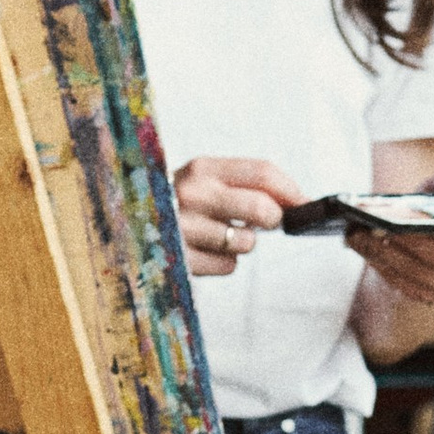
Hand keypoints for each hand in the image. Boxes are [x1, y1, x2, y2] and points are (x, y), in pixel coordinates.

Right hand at [174, 153, 301, 278]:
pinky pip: (228, 265)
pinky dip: (223, 261)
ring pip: (247, 243)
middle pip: (264, 209)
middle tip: (263, 222)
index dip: (292, 190)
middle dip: (273, 220)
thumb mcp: (205, 180)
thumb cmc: (178, 202)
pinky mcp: (182, 259)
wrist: (128, 222)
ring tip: (219, 234)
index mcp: (202, 168)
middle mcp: (193, 194)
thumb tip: (296, 200)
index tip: (306, 204)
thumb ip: (245, 184)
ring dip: (243, 243)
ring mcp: (185, 228)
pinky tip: (204, 251)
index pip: (263, 172)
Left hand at [351, 155, 433, 360]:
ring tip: (361, 235)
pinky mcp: (428, 297)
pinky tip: (364, 249)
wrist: (418, 243)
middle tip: (378, 224)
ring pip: (419, 273)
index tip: (414, 213)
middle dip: (407, 240)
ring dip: (387, 254)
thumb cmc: (431, 212)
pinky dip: (382, 267)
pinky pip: (405, 285)